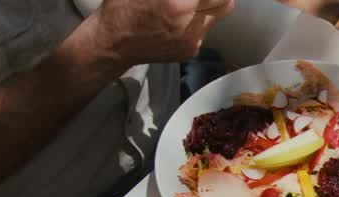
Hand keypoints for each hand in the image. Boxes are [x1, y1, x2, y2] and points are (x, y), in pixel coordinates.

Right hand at [89, 0, 235, 66]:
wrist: (113, 43)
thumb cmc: (122, 7)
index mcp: (177, 4)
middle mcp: (190, 23)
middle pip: (225, 3)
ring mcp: (193, 40)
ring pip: (218, 17)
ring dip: (209, 6)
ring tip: (190, 3)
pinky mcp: (190, 51)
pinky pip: (205, 31)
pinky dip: (199, 22)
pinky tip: (181, 19)